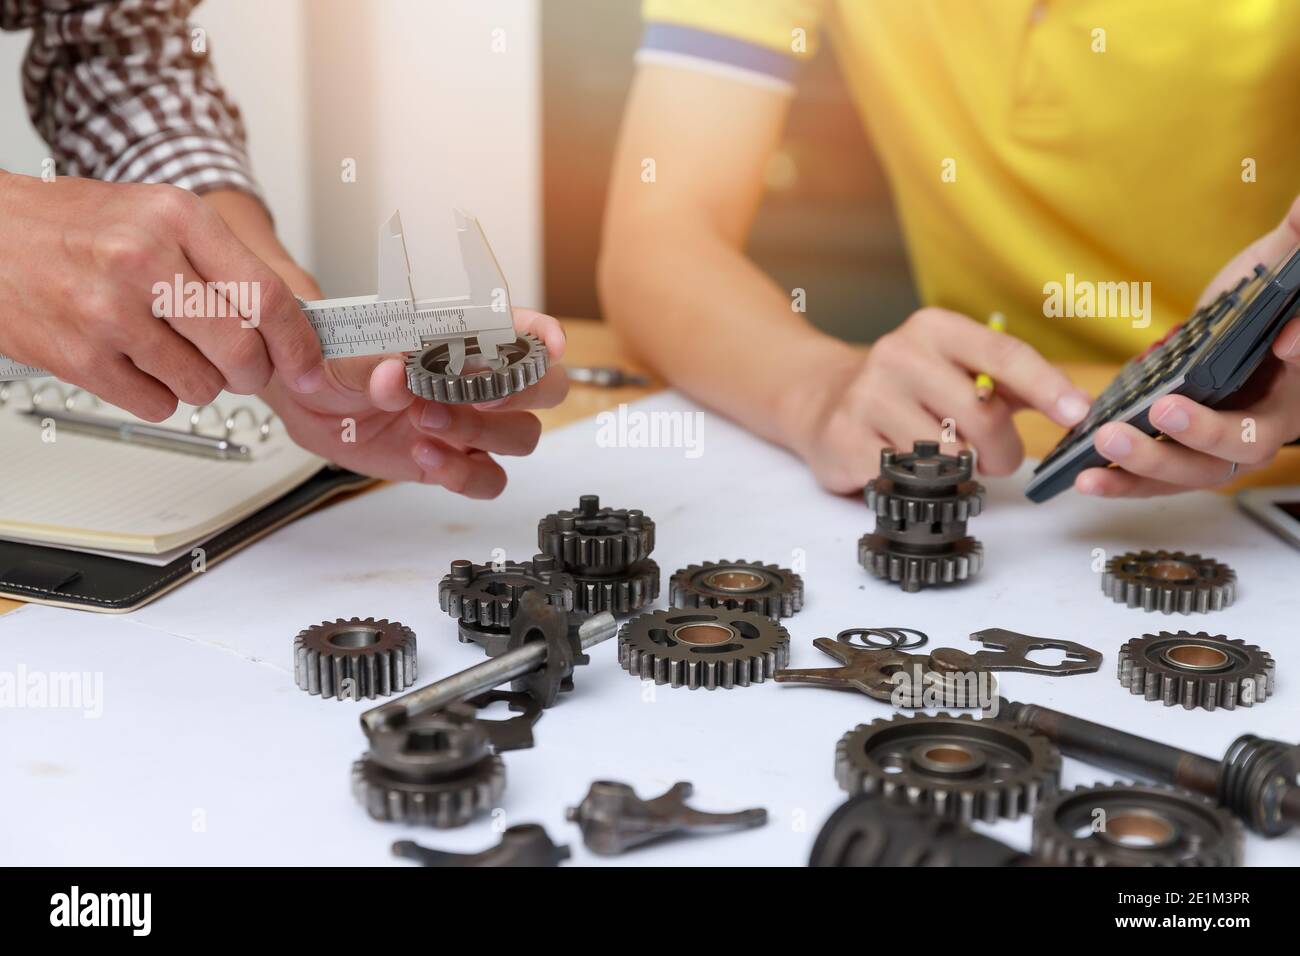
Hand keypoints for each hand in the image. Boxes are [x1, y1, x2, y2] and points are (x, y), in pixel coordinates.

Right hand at [0, 172, 324, 419]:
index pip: (266, 296)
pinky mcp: (79, 357)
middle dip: (253, 372)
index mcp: (175, 217)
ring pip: (202, 385)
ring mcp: (107, 311)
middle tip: (242, 367)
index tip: (311, 368)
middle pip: (242, 350)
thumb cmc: (75, 227)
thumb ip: (225, 264)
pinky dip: (158, 396)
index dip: (299, 343)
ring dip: (200, 383)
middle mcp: (142, 259)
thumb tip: (293, 322)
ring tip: (169, 350)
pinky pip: (158, 405)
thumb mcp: (159, 217)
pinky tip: (135, 363)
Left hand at [261, 302, 568, 496]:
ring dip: (483, 432)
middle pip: (545, 388)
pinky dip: (462, 473)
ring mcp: (472, 426)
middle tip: (482, 397)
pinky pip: (488, 479)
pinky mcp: (455, 465)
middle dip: (524, 392)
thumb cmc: (334, 364)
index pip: (524, 332)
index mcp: (464, 339)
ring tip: (426, 421)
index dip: (544, 336)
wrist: (308, 402)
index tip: (549, 344)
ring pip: (521, 436)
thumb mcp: (343, 356)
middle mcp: (479, 383)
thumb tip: (396, 372)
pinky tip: (424, 454)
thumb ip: (371, 364)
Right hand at [788, 307, 1092, 492]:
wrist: (821, 398)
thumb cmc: (907, 388)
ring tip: (948, 465)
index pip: (1003, 354)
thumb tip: (1075, 405)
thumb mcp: (954, 367)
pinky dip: (919, 484)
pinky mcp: (846, 439)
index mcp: (934, 329)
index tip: (1079, 413)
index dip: (1047, 386)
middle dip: (1000, 451)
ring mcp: (867, 397)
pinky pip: (907, 477)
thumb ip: (1010, 380)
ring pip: (946, 454)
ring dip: (960, 472)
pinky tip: (909, 471)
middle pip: (981, 415)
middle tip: (993, 461)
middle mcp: (898, 354)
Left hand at [1077, 196, 1299, 496]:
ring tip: (1106, 444)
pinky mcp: (1182, 458)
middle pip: (1245, 443)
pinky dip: (1124, 482)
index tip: (1286, 344)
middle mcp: (1266, 425)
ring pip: (1195, 471)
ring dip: (1149, 464)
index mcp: (1299, 383)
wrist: (1237, 336)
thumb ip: (1296, 241)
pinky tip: (1087, 478)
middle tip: (1165, 409)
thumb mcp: (1281, 267)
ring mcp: (1220, 450)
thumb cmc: (1266, 302)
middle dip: (1204, 431)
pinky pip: (1157, 481)